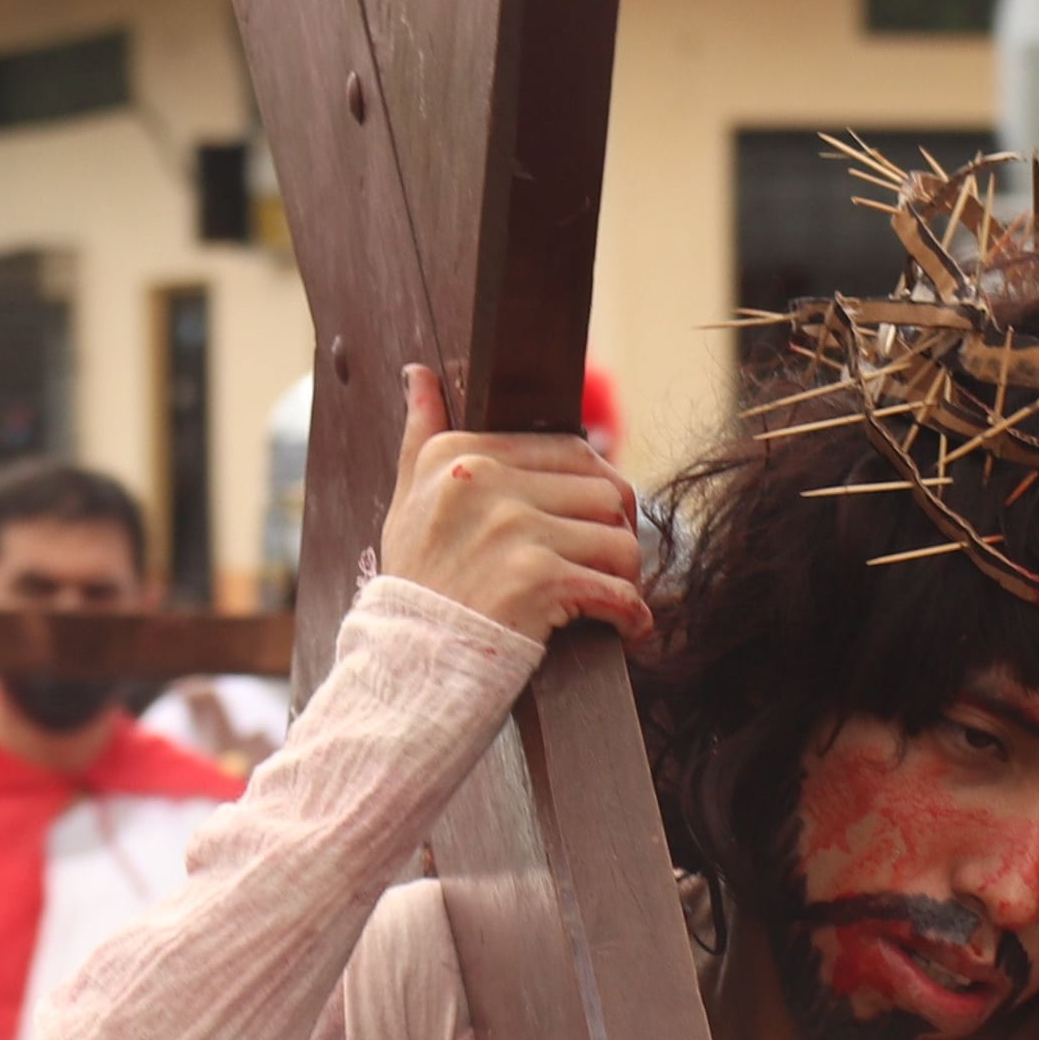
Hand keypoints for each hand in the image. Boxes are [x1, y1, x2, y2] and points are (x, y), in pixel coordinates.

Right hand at [378, 367, 649, 647]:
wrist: (410, 666)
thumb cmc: (417, 587)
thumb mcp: (407, 502)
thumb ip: (421, 434)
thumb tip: (418, 374)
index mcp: (461, 455)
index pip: (571, 450)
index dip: (596, 492)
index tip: (593, 526)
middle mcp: (485, 483)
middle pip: (603, 491)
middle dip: (615, 533)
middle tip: (610, 566)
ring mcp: (512, 530)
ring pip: (618, 540)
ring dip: (626, 576)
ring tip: (612, 599)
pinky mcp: (537, 580)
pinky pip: (616, 589)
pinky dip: (631, 615)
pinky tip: (627, 628)